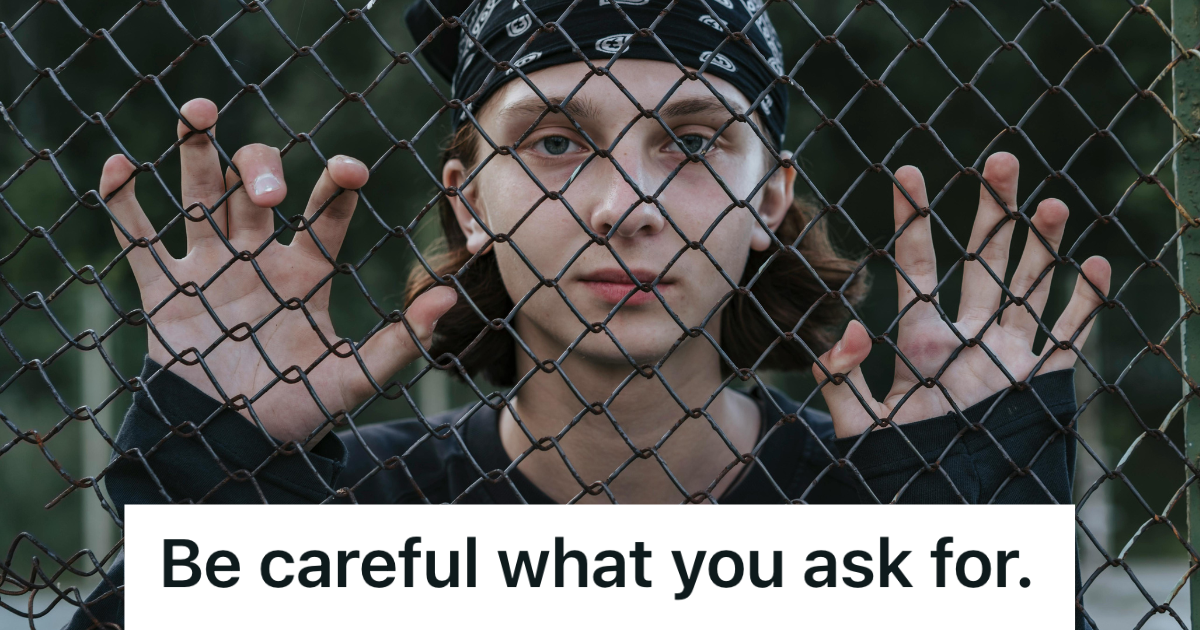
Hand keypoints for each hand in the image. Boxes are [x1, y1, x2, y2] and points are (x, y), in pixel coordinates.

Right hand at [100, 98, 455, 442]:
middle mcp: (257, 257)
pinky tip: (120, 166)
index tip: (349, 171)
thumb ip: (400, 342)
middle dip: (262, 170)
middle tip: (269, 193)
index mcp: (307, 272)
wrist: (235, 444)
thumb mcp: (354, 379)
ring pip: (200, 194)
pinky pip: (139, 239)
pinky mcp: (163, 291)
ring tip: (197, 110)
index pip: (326, 212)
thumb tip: (449, 300)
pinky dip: (125, 203)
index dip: (337, 185)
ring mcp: (209, 269)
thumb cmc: (299, 411)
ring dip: (197, 151)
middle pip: (256, 187)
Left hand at [812, 152, 1110, 438]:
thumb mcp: (859, 423)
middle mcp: (968, 335)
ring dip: (1043, 247)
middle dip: (993, 212)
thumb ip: (842, 379)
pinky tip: (1097, 265)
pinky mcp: (1038, 383)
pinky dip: (1086, 305)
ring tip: (1052, 203)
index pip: (915, 263)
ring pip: (1030, 287)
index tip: (906, 173)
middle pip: (984, 260)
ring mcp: (1007, 355)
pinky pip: (1069, 338)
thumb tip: (846, 332)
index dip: (912, 218)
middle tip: (1000, 160)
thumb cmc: (896, 463)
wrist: (940, 503)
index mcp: (920, 337)